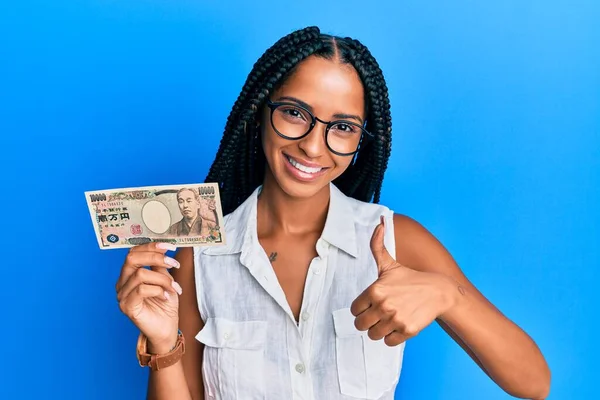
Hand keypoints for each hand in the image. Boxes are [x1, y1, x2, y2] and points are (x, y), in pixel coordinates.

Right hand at [115, 242, 182, 352]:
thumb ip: (160, 265)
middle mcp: (122, 283)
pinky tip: (166, 297)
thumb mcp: (165, 279)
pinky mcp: (127, 306)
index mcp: (129, 274)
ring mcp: (122, 295)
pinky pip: (141, 290)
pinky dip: (158, 290)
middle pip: (131, 258)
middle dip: (156, 257)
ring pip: (141, 274)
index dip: (151, 246)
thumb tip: (163, 248)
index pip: (134, 252)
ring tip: (174, 288)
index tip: (170, 246)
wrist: (166, 329)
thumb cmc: (165, 304)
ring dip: (163, 279)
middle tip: (174, 264)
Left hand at [350, 216, 461, 345]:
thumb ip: (377, 245)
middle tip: (378, 314)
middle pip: (360, 325)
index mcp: (375, 290)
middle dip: (367, 321)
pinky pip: (388, 342)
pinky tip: (398, 325)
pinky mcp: (407, 331)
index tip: (371, 304)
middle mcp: (383, 306)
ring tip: (388, 320)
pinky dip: (391, 337)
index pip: (354, 310)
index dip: (361, 308)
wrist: (439, 292)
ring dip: (378, 330)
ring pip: (373, 335)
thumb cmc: (410, 279)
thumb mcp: (390, 264)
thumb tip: (379, 222)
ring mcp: (395, 319)